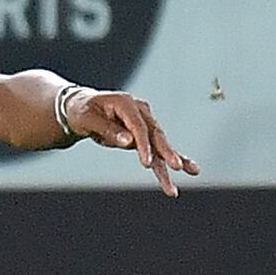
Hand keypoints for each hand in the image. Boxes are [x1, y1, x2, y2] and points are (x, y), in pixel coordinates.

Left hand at [70, 90, 199, 195]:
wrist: (83, 107)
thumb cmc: (82, 112)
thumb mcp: (87, 119)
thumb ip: (107, 129)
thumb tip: (128, 141)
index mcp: (126, 103)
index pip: (138, 127)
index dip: (143, 145)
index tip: (147, 164)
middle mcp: (140, 111)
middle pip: (156, 134)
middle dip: (167, 152)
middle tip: (177, 166)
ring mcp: (145, 122)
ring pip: (160, 143)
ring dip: (174, 159)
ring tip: (193, 171)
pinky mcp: (144, 135)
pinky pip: (157, 149)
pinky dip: (169, 159)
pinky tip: (188, 168)